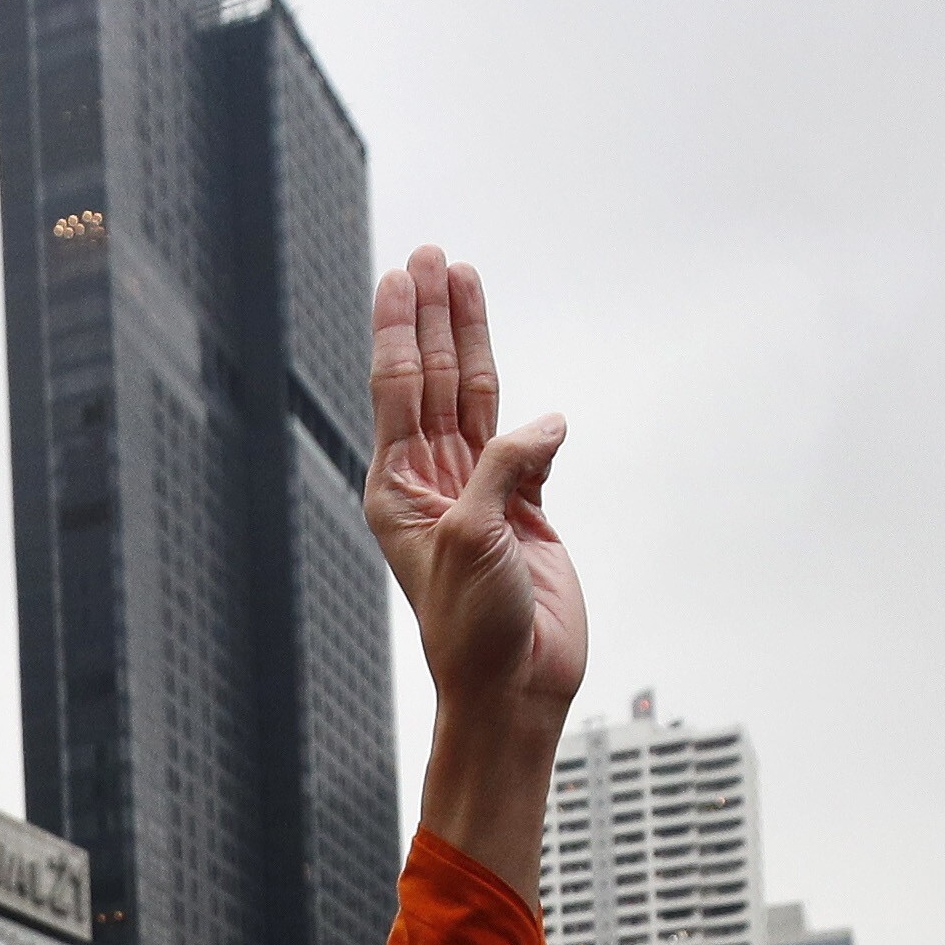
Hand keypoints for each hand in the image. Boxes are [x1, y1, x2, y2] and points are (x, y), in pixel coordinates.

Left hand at [363, 247, 583, 739]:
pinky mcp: (522, 510)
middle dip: (432, 317)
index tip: (402, 276)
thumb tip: (547, 422)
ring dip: (469, 340)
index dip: (403, 328)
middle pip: (433, 378)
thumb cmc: (472, 627)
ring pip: (475, 398)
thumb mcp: (473, 536)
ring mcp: (479, 492)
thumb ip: (503, 467)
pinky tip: (515, 369)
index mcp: (398, 489)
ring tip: (463, 279)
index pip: (399, 388)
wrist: (513, 686)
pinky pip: (524, 441)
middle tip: (430, 257)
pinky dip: (527, 407)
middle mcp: (433, 483)